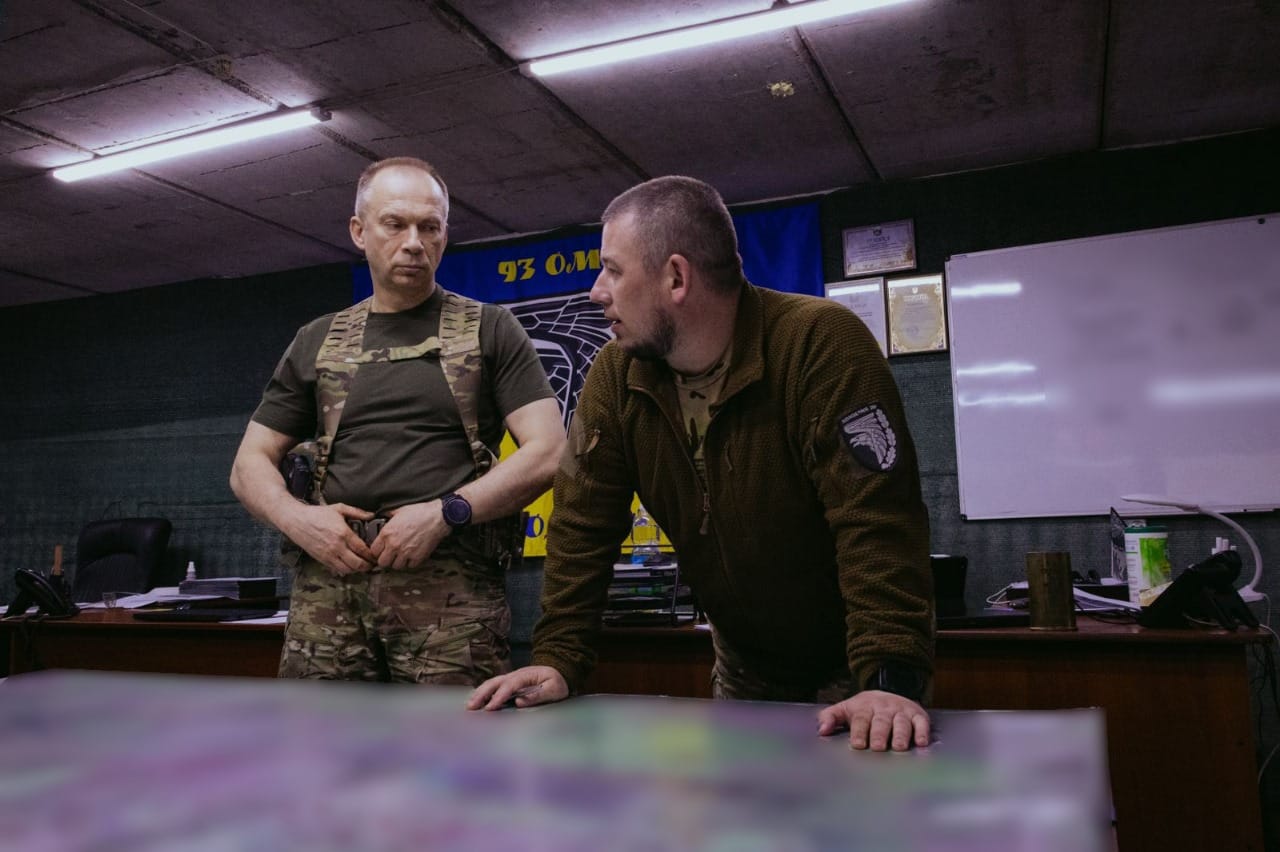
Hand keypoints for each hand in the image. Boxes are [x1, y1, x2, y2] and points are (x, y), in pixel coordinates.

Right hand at [285, 503, 375, 574]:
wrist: (297, 521)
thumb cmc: (317, 514)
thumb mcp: (339, 508)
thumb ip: (357, 512)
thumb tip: (372, 515)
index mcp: (343, 533)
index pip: (362, 549)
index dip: (371, 555)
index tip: (375, 555)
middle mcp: (337, 546)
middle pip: (357, 563)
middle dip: (367, 565)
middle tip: (372, 563)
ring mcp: (328, 555)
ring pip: (347, 569)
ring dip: (357, 569)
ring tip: (362, 565)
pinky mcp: (322, 559)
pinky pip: (336, 570)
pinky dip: (345, 570)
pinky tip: (349, 565)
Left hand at [371, 501, 450, 570]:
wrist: (437, 516)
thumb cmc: (420, 512)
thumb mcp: (399, 510)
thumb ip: (387, 515)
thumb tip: (382, 516)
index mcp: (387, 533)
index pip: (374, 551)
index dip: (377, 551)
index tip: (381, 550)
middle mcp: (394, 545)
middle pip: (382, 562)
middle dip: (386, 559)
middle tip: (390, 555)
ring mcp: (406, 552)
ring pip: (396, 566)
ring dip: (398, 562)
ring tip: (402, 555)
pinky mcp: (417, 557)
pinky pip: (410, 566)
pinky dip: (410, 562)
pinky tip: (412, 555)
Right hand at [466, 666, 568, 710]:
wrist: (558, 672)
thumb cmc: (556, 682)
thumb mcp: (554, 689)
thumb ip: (539, 695)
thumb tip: (519, 702)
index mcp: (526, 675)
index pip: (510, 685)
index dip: (499, 696)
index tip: (490, 708)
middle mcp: (515, 675)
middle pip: (495, 682)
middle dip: (482, 694)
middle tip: (471, 707)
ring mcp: (511, 678)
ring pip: (491, 683)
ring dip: (480, 693)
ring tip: (469, 706)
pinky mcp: (509, 683)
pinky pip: (493, 686)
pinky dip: (483, 692)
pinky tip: (476, 701)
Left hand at [815, 690, 930, 751]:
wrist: (887, 692)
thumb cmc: (864, 709)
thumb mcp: (845, 709)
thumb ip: (830, 717)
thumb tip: (821, 730)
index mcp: (865, 707)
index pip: (861, 719)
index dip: (859, 731)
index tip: (857, 744)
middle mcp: (884, 708)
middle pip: (882, 721)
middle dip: (879, 734)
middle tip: (877, 747)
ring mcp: (902, 711)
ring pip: (902, 722)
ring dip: (901, 734)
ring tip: (899, 747)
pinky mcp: (918, 715)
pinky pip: (921, 723)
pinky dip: (922, 732)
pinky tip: (921, 742)